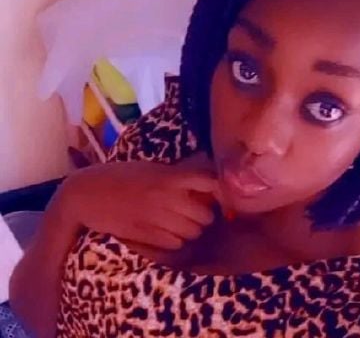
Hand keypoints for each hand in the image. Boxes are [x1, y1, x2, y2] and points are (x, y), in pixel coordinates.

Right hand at [58, 155, 219, 250]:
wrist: (87, 193)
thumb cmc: (120, 176)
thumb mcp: (151, 168)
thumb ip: (176, 175)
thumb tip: (203, 178)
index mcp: (170, 176)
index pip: (209, 182)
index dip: (220, 191)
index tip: (218, 195)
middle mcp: (167, 197)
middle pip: (206, 214)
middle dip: (205, 215)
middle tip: (196, 212)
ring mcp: (157, 218)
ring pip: (193, 232)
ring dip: (192, 230)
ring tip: (181, 224)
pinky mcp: (146, 236)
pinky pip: (176, 244)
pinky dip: (177, 241)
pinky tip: (168, 233)